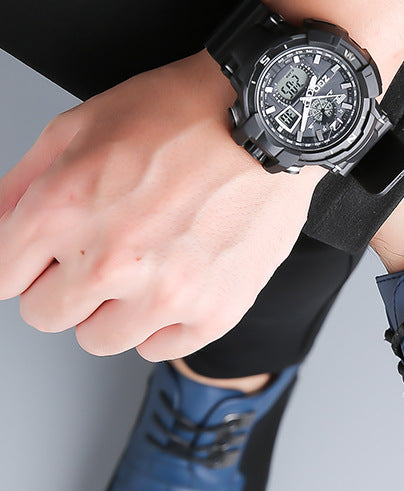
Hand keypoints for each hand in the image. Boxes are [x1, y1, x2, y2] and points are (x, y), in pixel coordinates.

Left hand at [0, 51, 322, 360]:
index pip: (3, 278)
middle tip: (98, 257)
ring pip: (100, 340)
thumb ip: (22, 185)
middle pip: (47, 316)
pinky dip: (159, 325)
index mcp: (64, 211)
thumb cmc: (183, 118)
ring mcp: (166, 295)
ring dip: (110, 312)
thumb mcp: (79, 126)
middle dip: (63, 287)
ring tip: (141, 271)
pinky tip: (174, 285)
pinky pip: (159, 348)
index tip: (41, 260)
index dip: (22, 264)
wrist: (267, 127)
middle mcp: (110, 263)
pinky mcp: (212, 313)